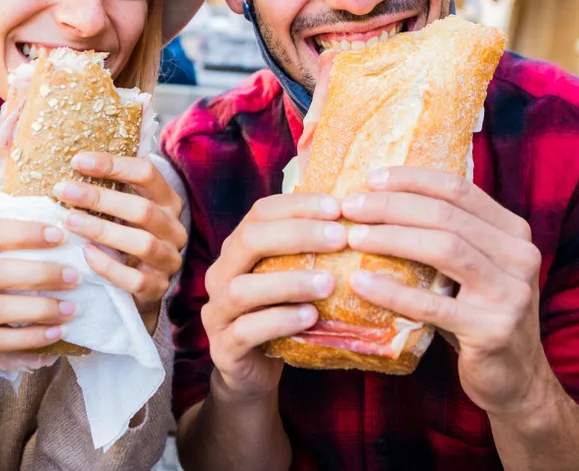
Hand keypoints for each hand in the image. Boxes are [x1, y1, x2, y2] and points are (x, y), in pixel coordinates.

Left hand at [54, 153, 188, 322]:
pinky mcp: (157, 287)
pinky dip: (108, 266)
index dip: (113, 165)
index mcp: (168, 201)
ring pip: (142, 244)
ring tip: (70, 221)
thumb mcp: (124, 208)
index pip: (147, 173)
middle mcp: (174, 229)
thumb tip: (73, 162)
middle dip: (100, 198)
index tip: (78, 161)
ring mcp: (168, 259)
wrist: (139, 284)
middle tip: (64, 190)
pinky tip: (85, 254)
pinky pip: (135, 279)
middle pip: (142, 209)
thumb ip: (110, 187)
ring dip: (102, 230)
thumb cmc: (125, 235)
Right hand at [199, 192, 345, 400]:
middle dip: (297, 235)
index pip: (261, 212)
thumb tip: (361, 220)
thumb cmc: (280, 316)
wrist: (253, 373)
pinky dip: (279, 321)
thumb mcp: (293, 279)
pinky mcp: (223, 348)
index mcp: (237, 249)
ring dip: (290, 282)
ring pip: (243, 288)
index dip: (298, 206)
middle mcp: (221, 274)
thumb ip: (310, 253)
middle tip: (340, 238)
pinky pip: (245, 331)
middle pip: (249, 241)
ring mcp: (217, 312)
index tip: (337, 208)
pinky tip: (311, 317)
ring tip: (329, 283)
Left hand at [341, 167, 551, 416]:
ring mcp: (510, 293)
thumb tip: (383, 198)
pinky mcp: (492, 330)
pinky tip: (360, 282)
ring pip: (444, 249)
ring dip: (391, 238)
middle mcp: (520, 256)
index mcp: (513, 231)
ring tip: (353, 237)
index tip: (371, 179)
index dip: (413, 179)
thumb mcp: (475, 268)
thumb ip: (450, 235)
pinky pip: (433, 305)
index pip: (459, 189)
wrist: (515, 378)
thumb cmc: (479, 315)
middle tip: (350, 207)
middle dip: (392, 206)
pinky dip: (393, 291)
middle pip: (447, 215)